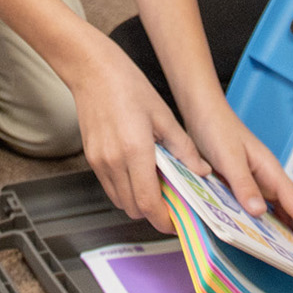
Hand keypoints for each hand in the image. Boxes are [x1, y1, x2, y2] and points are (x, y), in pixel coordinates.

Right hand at [68, 37, 203, 232]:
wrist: (92, 70)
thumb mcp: (164, 115)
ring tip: (155, 186)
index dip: (163, 220)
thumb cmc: (128, 85)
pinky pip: (109, 187)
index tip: (176, 222)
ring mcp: (99, 162)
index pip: (149, 203)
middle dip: (154, 212)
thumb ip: (183, 148)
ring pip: (120, 201)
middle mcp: (114, 161)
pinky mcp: (91, 158)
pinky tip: (138, 173)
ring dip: (138, 202)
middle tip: (171, 202)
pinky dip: (125, 189)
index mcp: (136, 151)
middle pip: (134, 208)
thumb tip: (201, 171)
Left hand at [182, 100, 292, 261]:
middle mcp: (271, 177)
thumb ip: (243, 184)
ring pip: (289, 209)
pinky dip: (279, 223)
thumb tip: (259, 212)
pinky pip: (272, 206)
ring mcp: (263, 179)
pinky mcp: (251, 181)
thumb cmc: (217, 128)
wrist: (205, 111)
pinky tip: (275, 236)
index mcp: (271, 171)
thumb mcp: (228, 157)